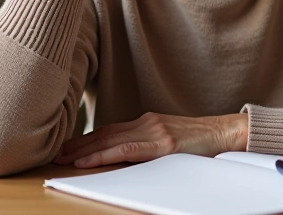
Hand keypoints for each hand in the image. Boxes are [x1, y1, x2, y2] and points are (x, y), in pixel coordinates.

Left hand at [53, 112, 248, 167]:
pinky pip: (126, 150)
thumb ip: (148, 143)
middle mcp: (147, 123)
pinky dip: (103, 155)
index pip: (110, 130)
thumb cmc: (201, 141)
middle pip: (105, 134)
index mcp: (148, 122)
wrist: (226, 133)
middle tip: (56, 153)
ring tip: (64, 158)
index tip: (68, 147)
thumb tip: (125, 154)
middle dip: (78, 145)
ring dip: (83, 151)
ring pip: (110, 141)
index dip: (87, 139)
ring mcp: (154, 131)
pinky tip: (87, 160)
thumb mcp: (170, 139)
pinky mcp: (163, 144)